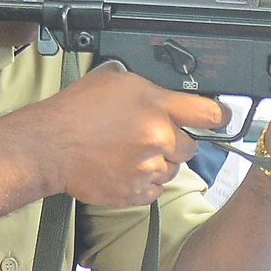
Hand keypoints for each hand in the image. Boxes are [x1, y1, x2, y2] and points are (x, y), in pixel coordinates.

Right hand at [29, 62, 228, 206]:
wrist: (48, 146)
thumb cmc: (76, 111)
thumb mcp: (114, 78)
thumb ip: (147, 84)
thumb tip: (167, 87)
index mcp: (155, 105)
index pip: (209, 113)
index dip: (220, 116)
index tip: (222, 119)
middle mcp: (157, 137)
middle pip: (192, 146)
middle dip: (177, 142)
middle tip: (152, 137)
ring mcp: (147, 167)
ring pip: (173, 169)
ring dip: (160, 163)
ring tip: (132, 152)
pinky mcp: (135, 192)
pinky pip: (156, 190)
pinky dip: (146, 182)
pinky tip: (126, 168)